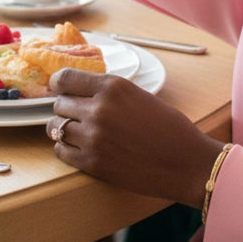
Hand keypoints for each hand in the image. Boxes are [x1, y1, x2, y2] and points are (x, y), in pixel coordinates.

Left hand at [46, 68, 223, 206]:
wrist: (186, 162)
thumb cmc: (169, 128)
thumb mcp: (139, 96)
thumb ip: (109, 92)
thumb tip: (82, 92)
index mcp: (112, 86)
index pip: (65, 78)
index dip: (59, 84)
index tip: (59, 89)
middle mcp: (98, 109)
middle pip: (59, 104)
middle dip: (66, 109)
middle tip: (77, 115)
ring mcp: (93, 137)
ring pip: (56, 128)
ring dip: (64, 129)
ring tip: (77, 132)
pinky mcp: (92, 163)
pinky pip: (61, 151)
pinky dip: (66, 149)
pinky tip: (79, 148)